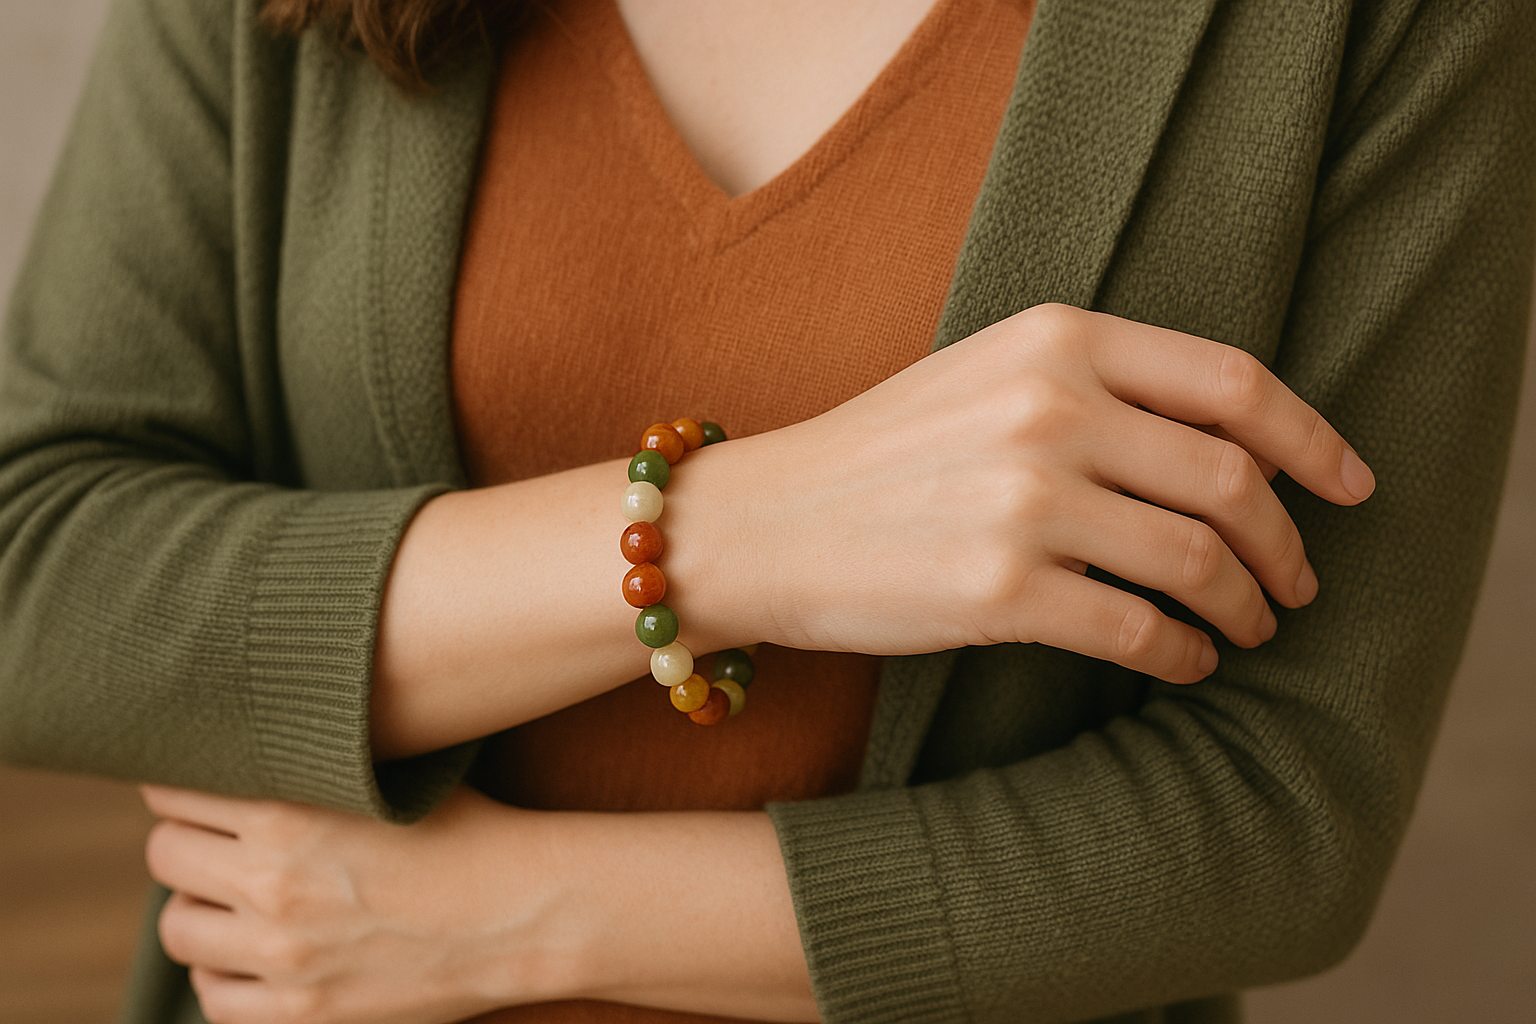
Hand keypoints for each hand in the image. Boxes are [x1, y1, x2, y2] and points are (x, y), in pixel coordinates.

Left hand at [142, 785, 573, 1023]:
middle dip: (191, 842)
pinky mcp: (301, 1013)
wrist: (528, 912)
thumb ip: (308, 765)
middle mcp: (274, 883)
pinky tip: (258, 953)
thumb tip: (246, 744)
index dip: (186, 785)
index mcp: (291, 812)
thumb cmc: (468, 831)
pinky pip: (212, 997)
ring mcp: (284, 956)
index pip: (174, 790)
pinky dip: (225, 972)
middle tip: (226, 841)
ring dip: (201, 908)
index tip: (205, 788)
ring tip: (239, 899)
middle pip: (166, 854)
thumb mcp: (385, 778)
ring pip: (177, 928)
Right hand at [669, 304, 1373, 683]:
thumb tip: (1223, 445)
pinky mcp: (998, 590)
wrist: (762, 523)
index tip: (1351, 487)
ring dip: (1245, 606)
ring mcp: (1024, 500)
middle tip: (1297, 581)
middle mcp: (1048, 409)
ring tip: (1249, 628)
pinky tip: (1184, 662)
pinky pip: (1138, 631)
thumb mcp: (984, 376)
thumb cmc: (877, 456)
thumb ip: (1093, 383)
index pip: (1232, 382)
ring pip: (1198, 559)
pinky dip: (1181, 654)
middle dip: (1286, 542)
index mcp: (1055, 340)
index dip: (1314, 439)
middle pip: (1231, 478)